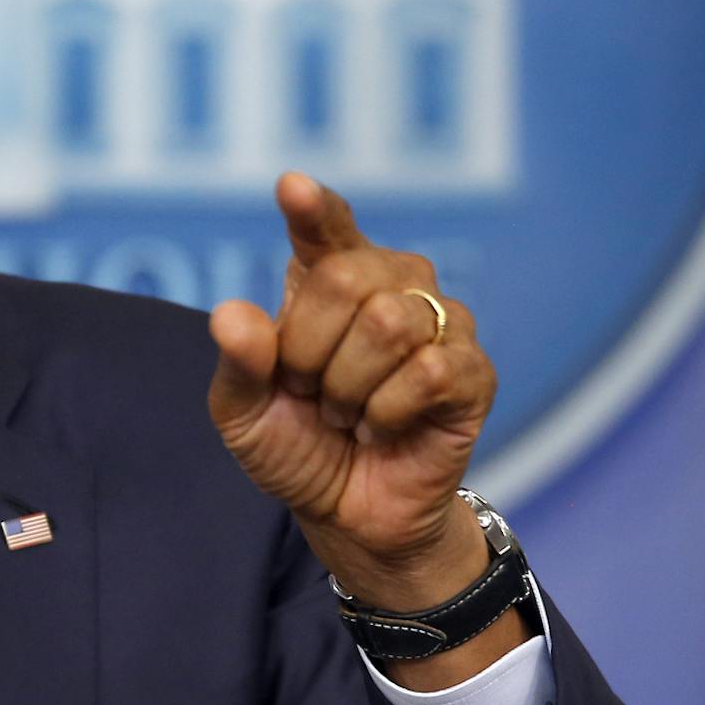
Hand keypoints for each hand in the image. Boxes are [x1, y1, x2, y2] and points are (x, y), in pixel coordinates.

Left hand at [208, 174, 519, 684]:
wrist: (346, 515)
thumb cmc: (296, 446)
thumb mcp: (244, 413)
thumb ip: (238, 363)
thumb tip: (231, 314)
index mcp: (328, 278)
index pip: (325, 229)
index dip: (314, 208)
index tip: (292, 189)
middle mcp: (391, 285)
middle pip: (346, 277)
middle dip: (310, 350)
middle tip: (312, 392)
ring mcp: (439, 323)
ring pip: (389, 322)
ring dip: (349, 386)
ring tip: (348, 412)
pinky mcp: (473, 372)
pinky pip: (429, 370)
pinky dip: (387, 411)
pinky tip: (382, 428)